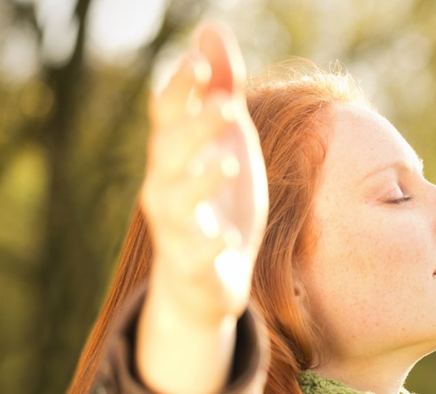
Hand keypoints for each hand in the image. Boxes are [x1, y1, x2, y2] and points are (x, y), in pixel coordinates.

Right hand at [140, 21, 266, 326]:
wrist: (209, 280)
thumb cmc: (218, 201)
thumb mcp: (228, 142)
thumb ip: (222, 91)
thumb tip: (212, 30)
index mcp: (175, 155)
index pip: (169, 113)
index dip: (182, 88)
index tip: (202, 63)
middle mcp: (166, 187)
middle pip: (170, 151)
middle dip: (196, 127)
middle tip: (229, 107)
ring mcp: (177, 229)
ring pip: (174, 202)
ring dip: (198, 181)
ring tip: (228, 163)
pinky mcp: (194, 268)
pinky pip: (194, 257)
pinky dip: (208, 246)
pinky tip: (227, 239)